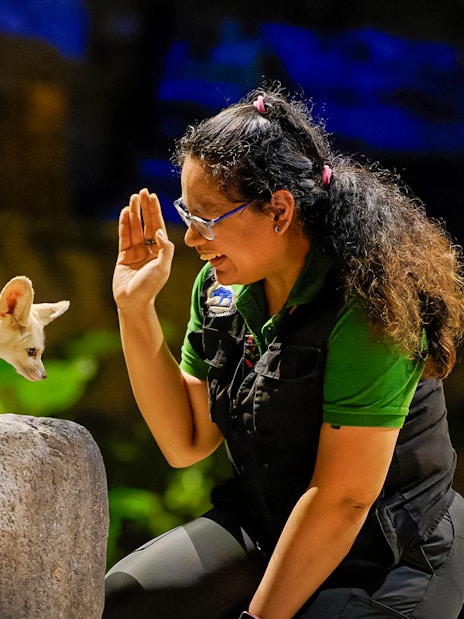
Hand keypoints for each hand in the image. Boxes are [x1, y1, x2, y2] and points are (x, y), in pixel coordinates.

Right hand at [113, 189, 174, 309]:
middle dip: (145, 208)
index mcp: (161, 252)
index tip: (153, 197)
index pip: (158, 227)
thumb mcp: (162, 267)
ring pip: (135, 228)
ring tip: (133, 198)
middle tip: (142, 192)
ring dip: (134, 213)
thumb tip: (160, 231)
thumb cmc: (150, 287)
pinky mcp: (124, 256)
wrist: (132, 303)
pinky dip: (124, 225)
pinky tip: (124, 213)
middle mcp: (149, 250)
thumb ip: (165, 248)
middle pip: (147, 224)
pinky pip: (124, 237)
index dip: (155, 212)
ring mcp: (136, 252)